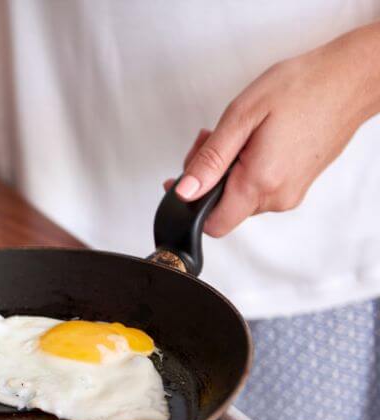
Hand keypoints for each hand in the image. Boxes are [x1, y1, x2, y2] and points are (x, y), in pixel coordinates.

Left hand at [168, 23, 379, 236]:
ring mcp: (290, 194)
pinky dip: (245, 170)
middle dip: (207, 179)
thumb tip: (184, 191)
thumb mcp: (241, 117)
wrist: (351, 78)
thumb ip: (210, 160)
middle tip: (210, 140)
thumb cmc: (302, 87)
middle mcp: (277, 197)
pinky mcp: (297, 186)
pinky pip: (259, 188)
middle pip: (223, 209)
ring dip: (226, 171)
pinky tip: (251, 141)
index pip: (212, 224)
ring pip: (240, 198)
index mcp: (260, 183)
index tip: (185, 177)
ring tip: (236, 134)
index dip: (191, 204)